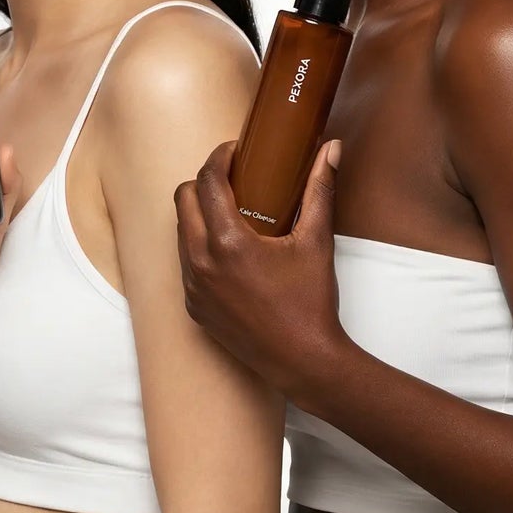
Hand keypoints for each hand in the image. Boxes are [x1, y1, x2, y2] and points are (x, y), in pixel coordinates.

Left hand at [174, 139, 344, 400]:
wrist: (306, 364)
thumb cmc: (312, 303)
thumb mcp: (316, 242)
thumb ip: (320, 190)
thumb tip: (332, 149)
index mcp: (227, 242)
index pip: (207, 181)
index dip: (219, 157)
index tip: (235, 151)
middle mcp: (201, 262)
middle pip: (183, 199)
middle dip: (204, 183)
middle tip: (233, 180)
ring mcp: (193, 286)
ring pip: (180, 231)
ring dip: (199, 215)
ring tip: (230, 212)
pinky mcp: (193, 306)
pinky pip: (185, 263)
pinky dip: (200, 248)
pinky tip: (227, 250)